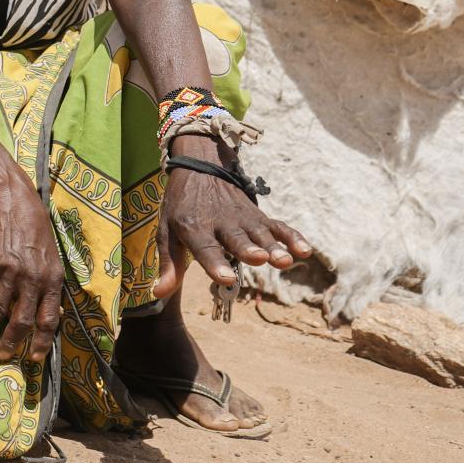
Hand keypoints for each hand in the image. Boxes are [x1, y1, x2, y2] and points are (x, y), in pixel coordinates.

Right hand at [0, 171, 63, 364]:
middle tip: (0, 356)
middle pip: (21, 320)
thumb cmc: (34, 227)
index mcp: (51, 279)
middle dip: (10, 342)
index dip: (41, 341)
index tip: (33, 357)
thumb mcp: (51, 256)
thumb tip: (48, 309)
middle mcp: (33, 278)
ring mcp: (11, 270)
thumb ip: (48, 282)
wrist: (14, 200)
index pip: (49, 319)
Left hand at [154, 136, 312, 298]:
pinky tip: (305, 250)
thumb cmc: (181, 207)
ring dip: (273, 246)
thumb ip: (169, 265)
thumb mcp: (167, 232)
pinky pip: (277, 225)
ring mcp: (241, 217)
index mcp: (193, 226)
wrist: (199, 167)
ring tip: (285, 261)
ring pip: (259, 233)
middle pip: (236, 238)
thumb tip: (158, 295)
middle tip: (261, 259)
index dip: (214, 264)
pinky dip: (291, 236)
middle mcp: (219, 221)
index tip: (226, 278)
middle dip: (248, 249)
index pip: (204, 248)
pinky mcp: (257, 214)